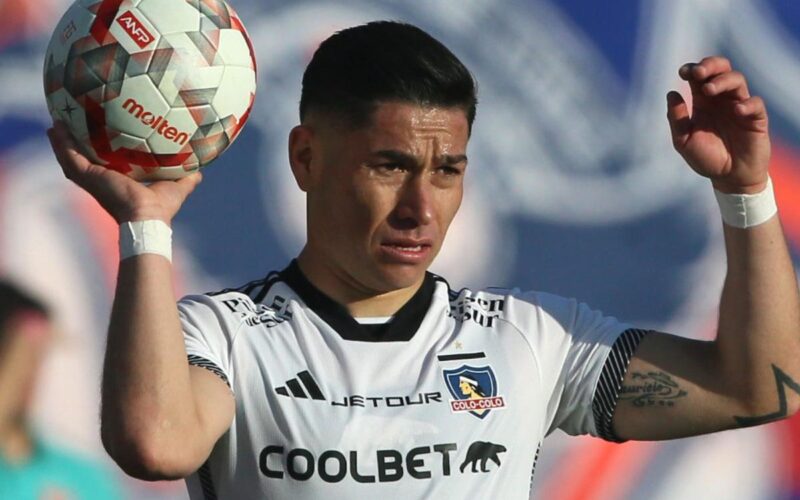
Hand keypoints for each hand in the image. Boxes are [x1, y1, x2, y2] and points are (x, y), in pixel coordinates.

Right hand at [46, 121, 201, 223]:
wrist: (148, 218)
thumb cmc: (161, 208)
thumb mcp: (177, 185)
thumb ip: (186, 176)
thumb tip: (200, 169)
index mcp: (118, 181)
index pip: (105, 164)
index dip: (99, 150)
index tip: (96, 135)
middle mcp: (102, 181)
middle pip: (83, 159)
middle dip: (75, 144)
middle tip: (68, 125)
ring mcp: (92, 180)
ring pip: (70, 157)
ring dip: (61, 141)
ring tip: (55, 122)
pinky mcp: (87, 178)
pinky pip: (69, 158)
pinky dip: (60, 144)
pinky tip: (55, 128)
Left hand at [667, 56, 769, 193]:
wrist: (728, 178)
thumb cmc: (706, 158)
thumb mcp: (683, 141)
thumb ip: (677, 119)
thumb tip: (671, 93)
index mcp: (703, 101)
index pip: (700, 77)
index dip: (692, 69)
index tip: (684, 72)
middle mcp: (722, 99)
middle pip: (721, 69)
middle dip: (710, 65)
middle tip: (698, 72)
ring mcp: (740, 106)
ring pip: (737, 80)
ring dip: (723, 81)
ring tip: (709, 90)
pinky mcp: (755, 118)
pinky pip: (755, 104)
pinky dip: (747, 104)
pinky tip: (737, 110)